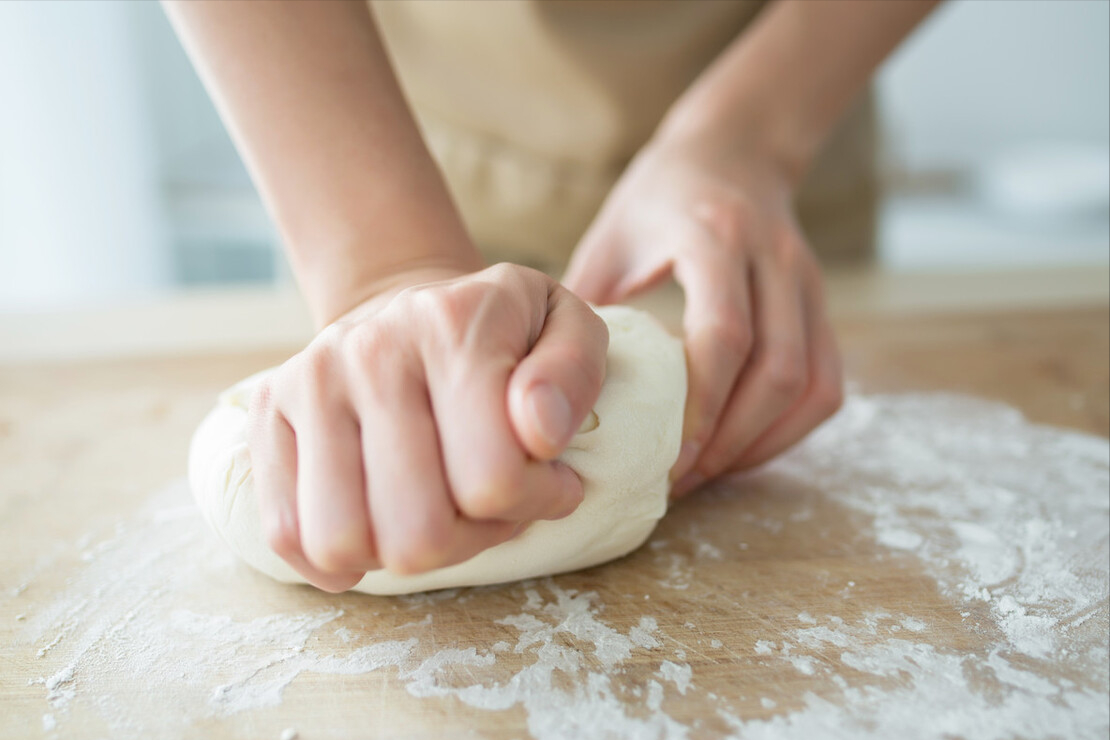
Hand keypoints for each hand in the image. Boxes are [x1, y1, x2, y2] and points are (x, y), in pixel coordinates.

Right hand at [247, 263, 608, 590]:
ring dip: (402, 552)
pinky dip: (339, 557)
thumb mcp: (568, 325)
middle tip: (490, 501)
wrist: (407, 304)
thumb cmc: (502, 331)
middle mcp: (370, 353)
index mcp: (452, 328)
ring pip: (345, 543)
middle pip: (417, 533)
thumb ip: (573, 373)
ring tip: (436, 510)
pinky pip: (286, 533)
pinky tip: (380, 525)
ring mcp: (309, 384)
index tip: (549, 477)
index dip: (534, 501)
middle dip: (471, 538)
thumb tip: (540, 433)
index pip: (492, 480)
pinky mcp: (269, 416)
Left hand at [564, 137, 842, 497]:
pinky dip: (792, 427)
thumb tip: (549, 384)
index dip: (701, 404)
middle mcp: (774, 258)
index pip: (725, 333)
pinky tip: (747, 446)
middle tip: (682, 478)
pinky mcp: (823, 303)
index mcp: (715, 237)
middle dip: (731, 439)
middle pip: (778, 369)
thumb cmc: (658, 198)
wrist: (733, 148)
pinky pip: (827, 382)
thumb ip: (585, 303)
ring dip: (765, 441)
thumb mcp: (610, 235)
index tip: (667, 454)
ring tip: (712, 472)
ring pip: (812, 384)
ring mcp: (808, 281)